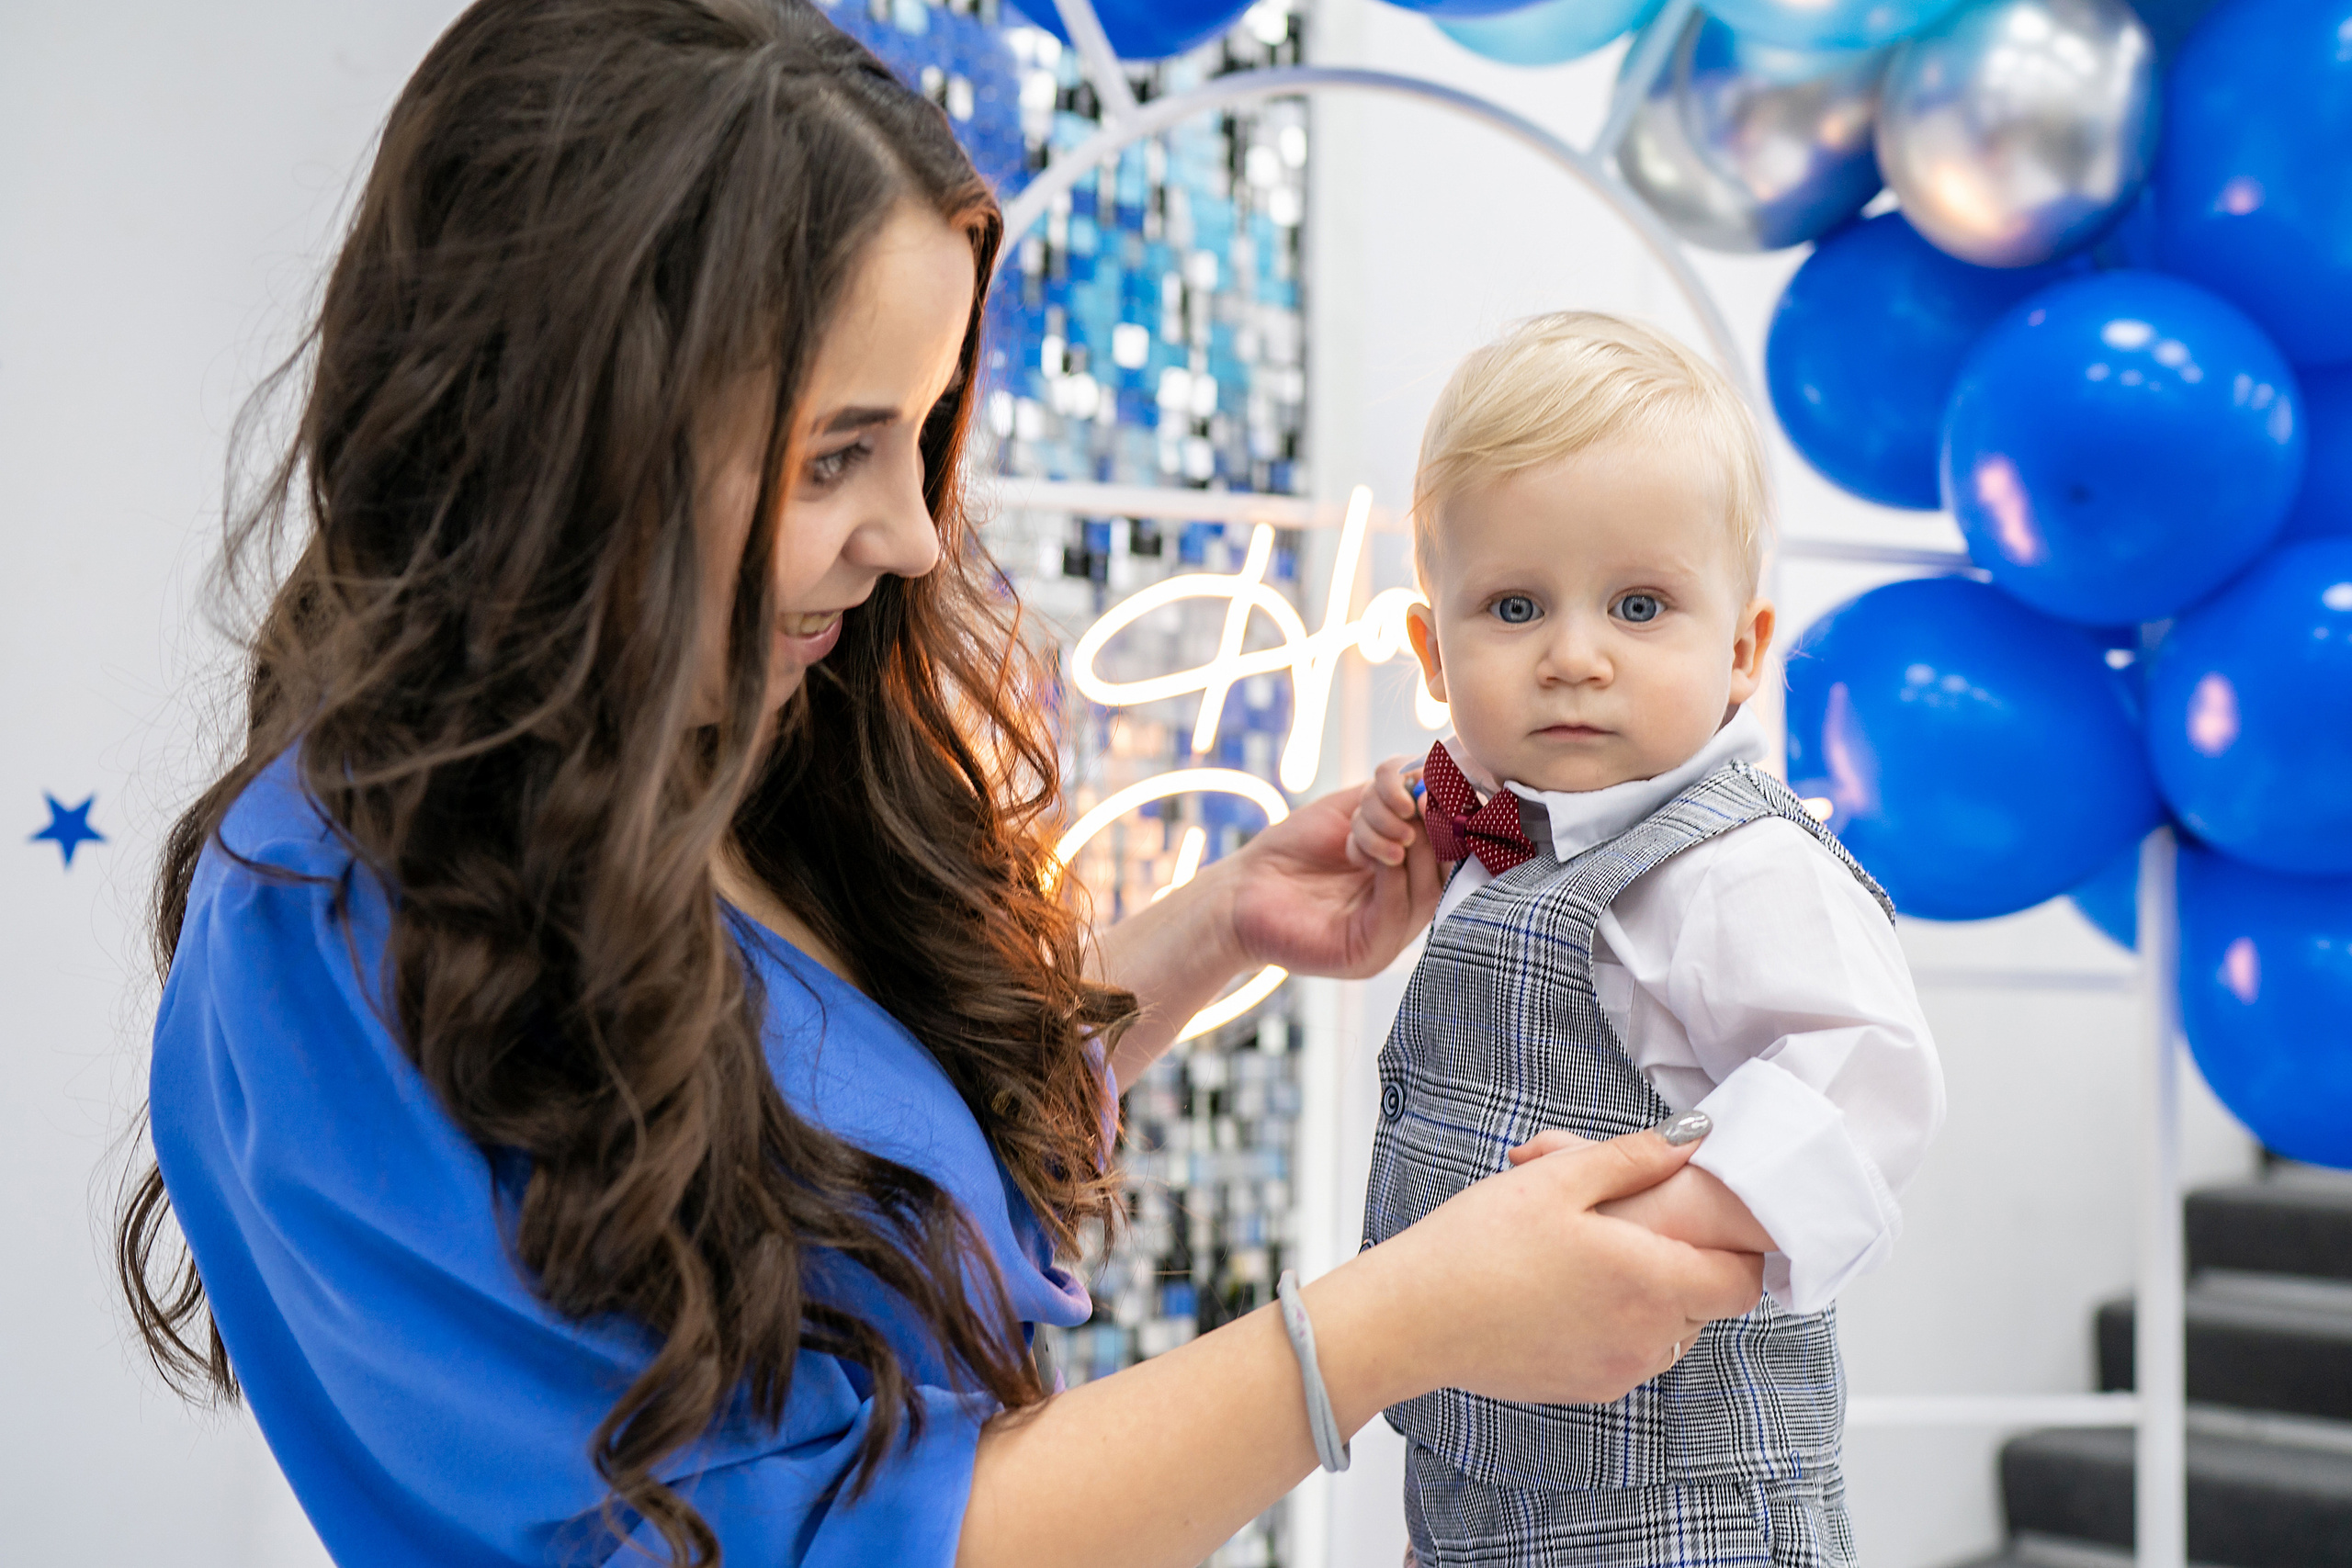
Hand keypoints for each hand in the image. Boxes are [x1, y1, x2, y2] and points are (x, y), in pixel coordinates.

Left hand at [1222, 769, 1442, 979]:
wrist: (1237, 891)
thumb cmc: (1290, 851)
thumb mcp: (1348, 811)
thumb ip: (1390, 793)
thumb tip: (1432, 770)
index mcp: (1405, 880)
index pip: (1451, 851)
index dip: (1452, 815)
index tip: (1439, 783)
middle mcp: (1404, 912)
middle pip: (1446, 870)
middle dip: (1434, 825)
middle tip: (1418, 798)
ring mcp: (1389, 939)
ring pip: (1425, 889)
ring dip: (1408, 842)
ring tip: (1380, 820)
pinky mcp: (1368, 955)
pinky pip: (1396, 910)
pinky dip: (1391, 873)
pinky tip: (1373, 851)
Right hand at [1317, 1127, 1764, 1414]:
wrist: (1413, 1318)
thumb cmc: (1478, 1244)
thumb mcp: (1557, 1180)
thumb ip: (1635, 1157)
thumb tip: (1694, 1139)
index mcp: (1649, 1281)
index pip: (1744, 1282)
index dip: (1741, 1250)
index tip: (1711, 1222)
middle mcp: (1646, 1337)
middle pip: (1707, 1304)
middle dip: (1684, 1261)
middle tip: (1629, 1221)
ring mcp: (1617, 1370)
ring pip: (1668, 1330)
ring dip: (1651, 1293)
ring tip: (1590, 1253)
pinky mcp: (1585, 1388)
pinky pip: (1629, 1353)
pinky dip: (1617, 1322)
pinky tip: (1564, 1290)